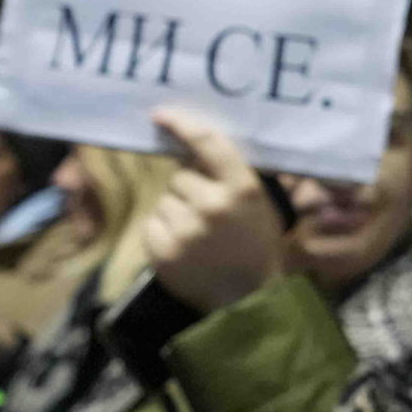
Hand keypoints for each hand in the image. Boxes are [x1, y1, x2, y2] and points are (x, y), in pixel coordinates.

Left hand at [144, 108, 284, 312]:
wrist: (248, 297)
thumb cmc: (255, 244)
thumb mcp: (258, 204)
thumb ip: (231, 176)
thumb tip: (191, 148)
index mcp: (243, 189)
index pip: (208, 144)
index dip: (182, 125)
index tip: (160, 115)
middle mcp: (212, 205)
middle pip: (180, 176)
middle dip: (190, 188)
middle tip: (210, 213)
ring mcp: (185, 229)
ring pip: (165, 199)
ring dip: (176, 210)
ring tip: (199, 234)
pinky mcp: (162, 249)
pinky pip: (153, 222)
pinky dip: (164, 230)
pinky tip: (185, 246)